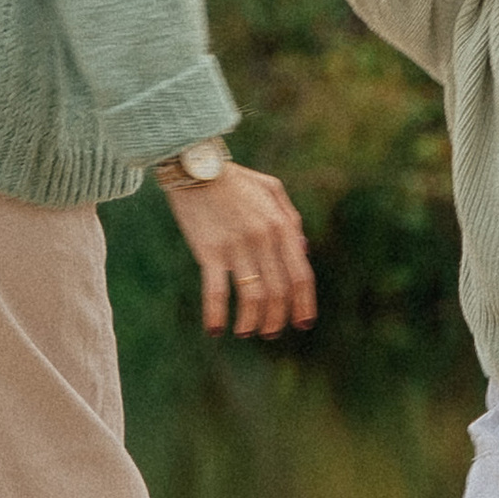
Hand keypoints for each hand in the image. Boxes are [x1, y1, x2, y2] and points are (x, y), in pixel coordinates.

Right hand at [164, 163, 316, 338]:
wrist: (193, 164)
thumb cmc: (233, 179)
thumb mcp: (271, 189)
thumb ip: (292, 219)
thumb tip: (305, 252)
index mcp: (281, 225)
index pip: (301, 275)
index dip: (304, 304)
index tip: (303, 324)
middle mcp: (263, 238)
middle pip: (278, 291)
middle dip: (277, 319)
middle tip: (270, 332)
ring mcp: (236, 245)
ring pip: (252, 297)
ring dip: (251, 322)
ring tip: (246, 333)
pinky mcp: (209, 250)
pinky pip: (216, 292)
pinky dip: (216, 315)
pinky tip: (214, 330)